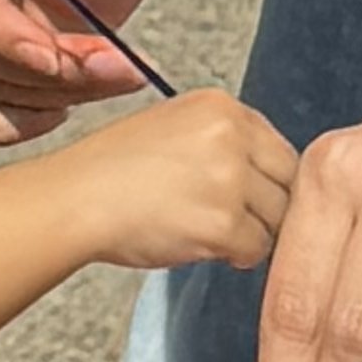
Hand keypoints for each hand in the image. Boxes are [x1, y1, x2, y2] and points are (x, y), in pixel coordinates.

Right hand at [40, 87, 297, 283]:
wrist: (73, 200)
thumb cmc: (110, 170)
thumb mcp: (170, 125)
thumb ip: (222, 137)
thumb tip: (266, 169)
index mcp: (220, 106)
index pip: (280, 148)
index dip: (265, 179)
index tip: (248, 196)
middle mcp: (231, 135)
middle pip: (287, 183)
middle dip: (266, 207)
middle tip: (231, 220)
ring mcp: (229, 179)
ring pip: (277, 219)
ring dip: (251, 233)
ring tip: (206, 231)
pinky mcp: (223, 223)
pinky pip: (257, 250)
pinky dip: (234, 256)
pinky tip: (202, 246)